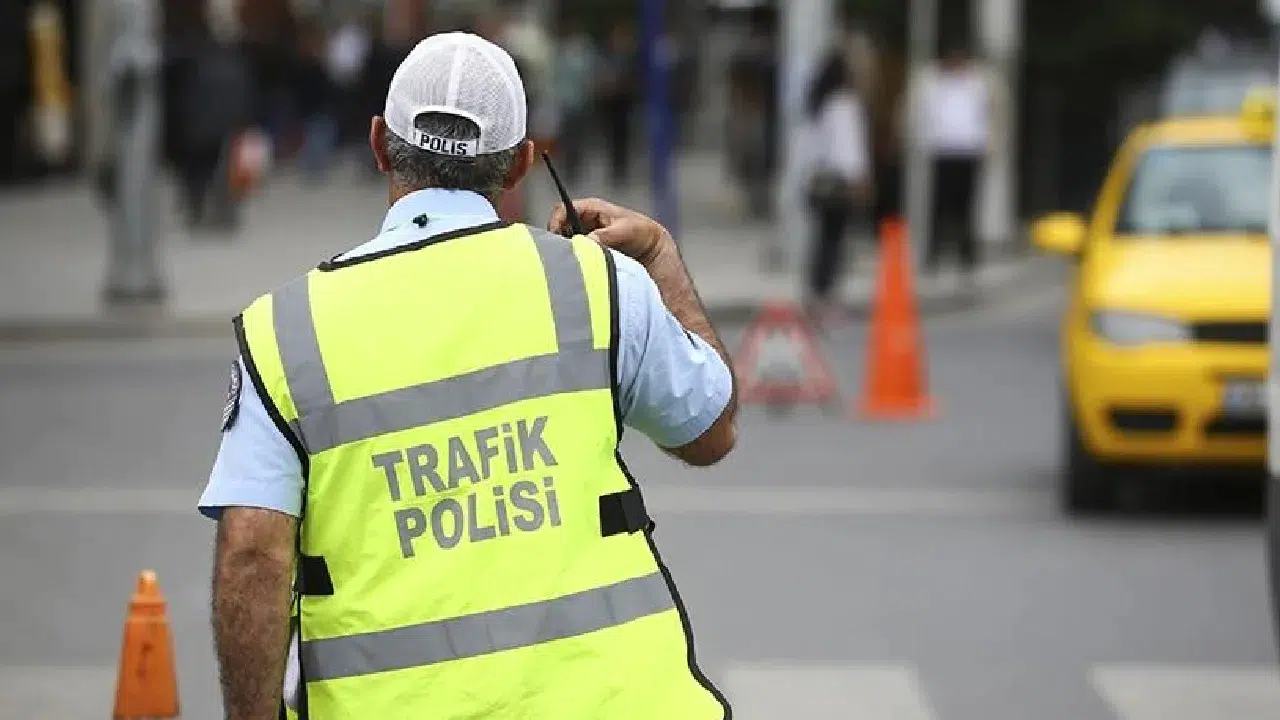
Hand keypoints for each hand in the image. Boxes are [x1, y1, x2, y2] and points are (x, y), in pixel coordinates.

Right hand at [547, 198, 671, 264]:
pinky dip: (574, 257)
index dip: (555, 222)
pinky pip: (574, 252)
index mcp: (591, 208)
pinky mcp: (588, 248)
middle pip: (559, 226)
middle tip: (564, 253)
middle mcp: (584, 220)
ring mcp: (585, 234)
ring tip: (575, 260)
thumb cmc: (640, 231)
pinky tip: (580, 265)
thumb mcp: (624, 230)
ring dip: (567, 250)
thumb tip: (586, 242)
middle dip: (559, 239)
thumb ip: (605, 235)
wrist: (651, 247)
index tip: (556, 238)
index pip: (562, 209)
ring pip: (565, 241)